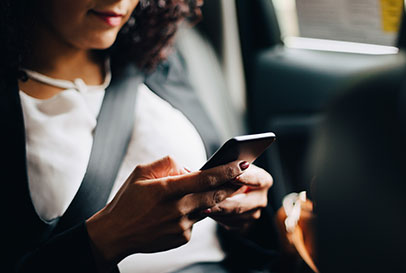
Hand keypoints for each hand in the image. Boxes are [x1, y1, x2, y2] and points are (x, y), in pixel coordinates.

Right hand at [86, 156, 245, 271]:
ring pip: (207, 207)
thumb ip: (168, 163)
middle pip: (214, 194)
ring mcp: (180, 226)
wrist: (115, 234)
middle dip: (231, 184)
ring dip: (214, 198)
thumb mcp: (141, 172)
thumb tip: (191, 169)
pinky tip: (185, 209)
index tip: (242, 163)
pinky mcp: (182, 238)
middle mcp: (176, 209)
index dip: (226, 170)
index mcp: (166, 189)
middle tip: (242, 175)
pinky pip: (196, 221)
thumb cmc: (128, 200)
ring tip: (220, 187)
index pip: (204, 178)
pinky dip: (195, 212)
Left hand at [204, 164, 272, 231]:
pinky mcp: (243, 224)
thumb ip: (228, 167)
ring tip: (200, 208)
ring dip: (216, 212)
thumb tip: (211, 167)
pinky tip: (205, 211)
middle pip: (242, 203)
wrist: (234, 188)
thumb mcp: (233, 166)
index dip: (245, 178)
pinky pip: (228, 223)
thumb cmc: (232, 173)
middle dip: (223, 204)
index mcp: (264, 180)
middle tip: (207, 203)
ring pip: (233, 216)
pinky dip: (216, 217)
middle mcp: (261, 199)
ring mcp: (254, 213)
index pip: (257, 179)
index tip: (232, 177)